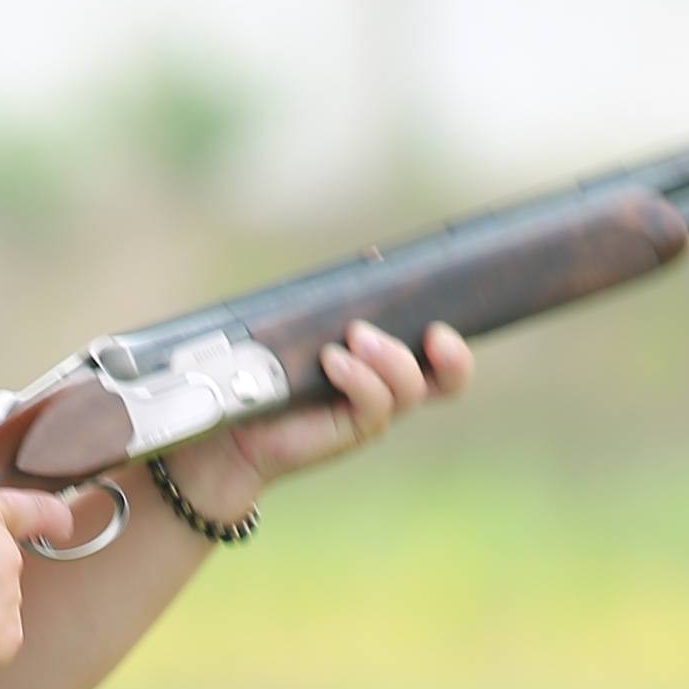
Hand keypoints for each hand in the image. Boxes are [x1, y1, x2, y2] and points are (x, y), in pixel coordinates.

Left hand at [213, 319, 473, 497]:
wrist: (232, 426)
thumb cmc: (266, 369)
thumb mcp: (306, 325)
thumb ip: (340, 302)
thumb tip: (373, 259)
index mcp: (387, 357)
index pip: (441, 353)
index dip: (456, 344)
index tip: (443, 323)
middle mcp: (389, 386)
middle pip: (448, 380)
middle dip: (453, 357)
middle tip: (435, 335)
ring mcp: (371, 409)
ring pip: (411, 387)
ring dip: (391, 356)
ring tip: (355, 337)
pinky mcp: (351, 429)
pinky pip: (373, 404)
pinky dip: (359, 377)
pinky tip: (333, 361)